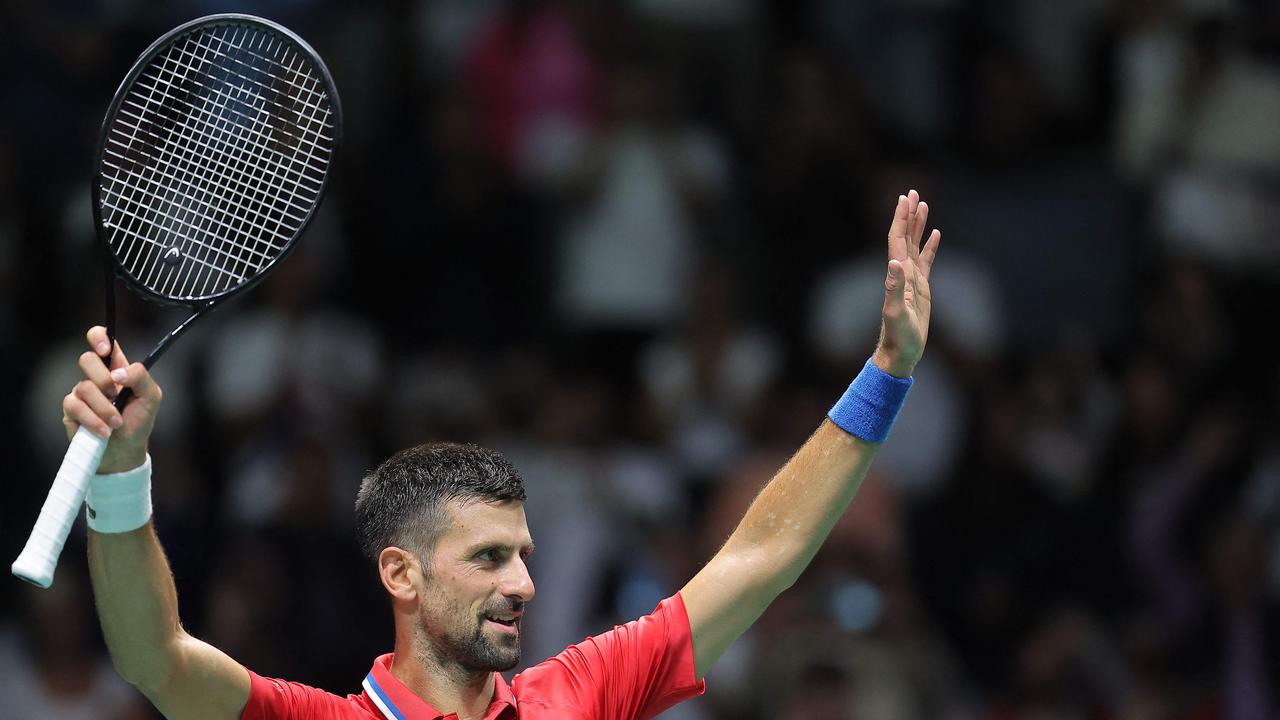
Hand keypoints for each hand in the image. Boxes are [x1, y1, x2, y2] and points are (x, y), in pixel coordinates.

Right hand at [62, 327, 162, 473]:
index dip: (98, 337)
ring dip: (104, 408)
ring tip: (116, 422)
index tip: (104, 348)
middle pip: (86, 359)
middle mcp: (96, 376)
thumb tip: (117, 373)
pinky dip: (94, 420)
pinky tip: (106, 431)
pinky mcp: (71, 410)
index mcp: (116, 367)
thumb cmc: (139, 421)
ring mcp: (81, 392)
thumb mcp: (151, 397)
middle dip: (103, 379)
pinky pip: (75, 407)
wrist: (125, 451)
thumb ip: (140, 378)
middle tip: (116, 396)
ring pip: (83, 387)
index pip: (101, 340)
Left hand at [872, 189, 940, 377]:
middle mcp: (903, 273)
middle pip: (905, 236)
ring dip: (918, 225)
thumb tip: (895, 263)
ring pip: (915, 245)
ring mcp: (912, 280)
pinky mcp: (921, 289)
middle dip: (908, 214)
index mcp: (897, 274)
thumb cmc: (898, 337)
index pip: (897, 240)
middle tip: (912, 192)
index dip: (900, 219)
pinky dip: (930, 246)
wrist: (900, 353)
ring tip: (923, 204)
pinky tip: (936, 234)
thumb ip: (894, 288)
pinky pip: (927, 261)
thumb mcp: (896, 314)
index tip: (904, 199)